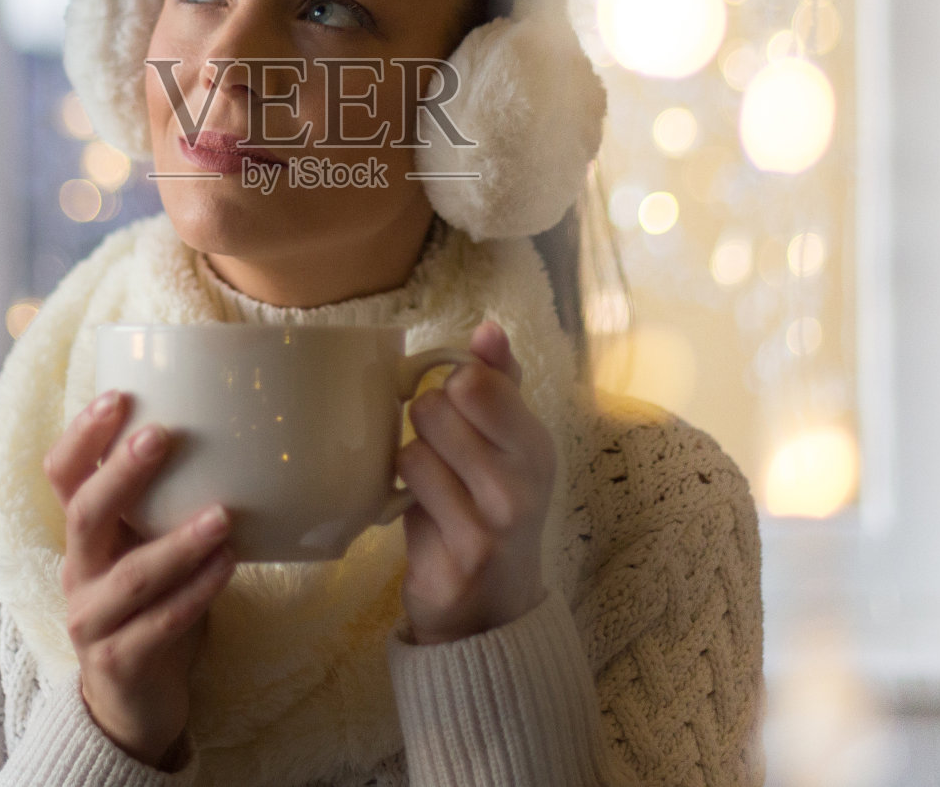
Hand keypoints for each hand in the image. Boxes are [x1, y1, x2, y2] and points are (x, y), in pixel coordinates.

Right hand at [45, 390, 236, 768]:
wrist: (133, 699)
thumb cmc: (150, 603)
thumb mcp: (145, 545)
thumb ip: (164, 501)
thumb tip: (227, 425)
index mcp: (84, 535)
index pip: (62, 476)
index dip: (82, 436)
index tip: (118, 396)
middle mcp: (78, 572)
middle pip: (84, 516)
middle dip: (122, 474)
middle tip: (161, 435)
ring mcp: (93, 621)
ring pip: (130, 577)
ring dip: (178, 542)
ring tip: (222, 515)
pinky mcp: (120, 662)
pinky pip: (159, 625)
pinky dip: (196, 593)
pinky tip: (228, 565)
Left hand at [395, 320, 556, 645]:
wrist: (493, 612)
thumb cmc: (494, 511)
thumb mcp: (510, 447)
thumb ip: (500, 383)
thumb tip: (488, 327)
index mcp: (536, 446)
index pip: (476, 377)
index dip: (452, 387)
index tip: (460, 412)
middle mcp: (523, 484)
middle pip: (437, 404)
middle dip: (426, 423)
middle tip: (443, 454)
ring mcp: (493, 525)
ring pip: (415, 446)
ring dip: (412, 463)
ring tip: (434, 489)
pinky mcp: (458, 559)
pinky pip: (404, 493)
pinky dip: (403, 498)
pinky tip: (424, 517)